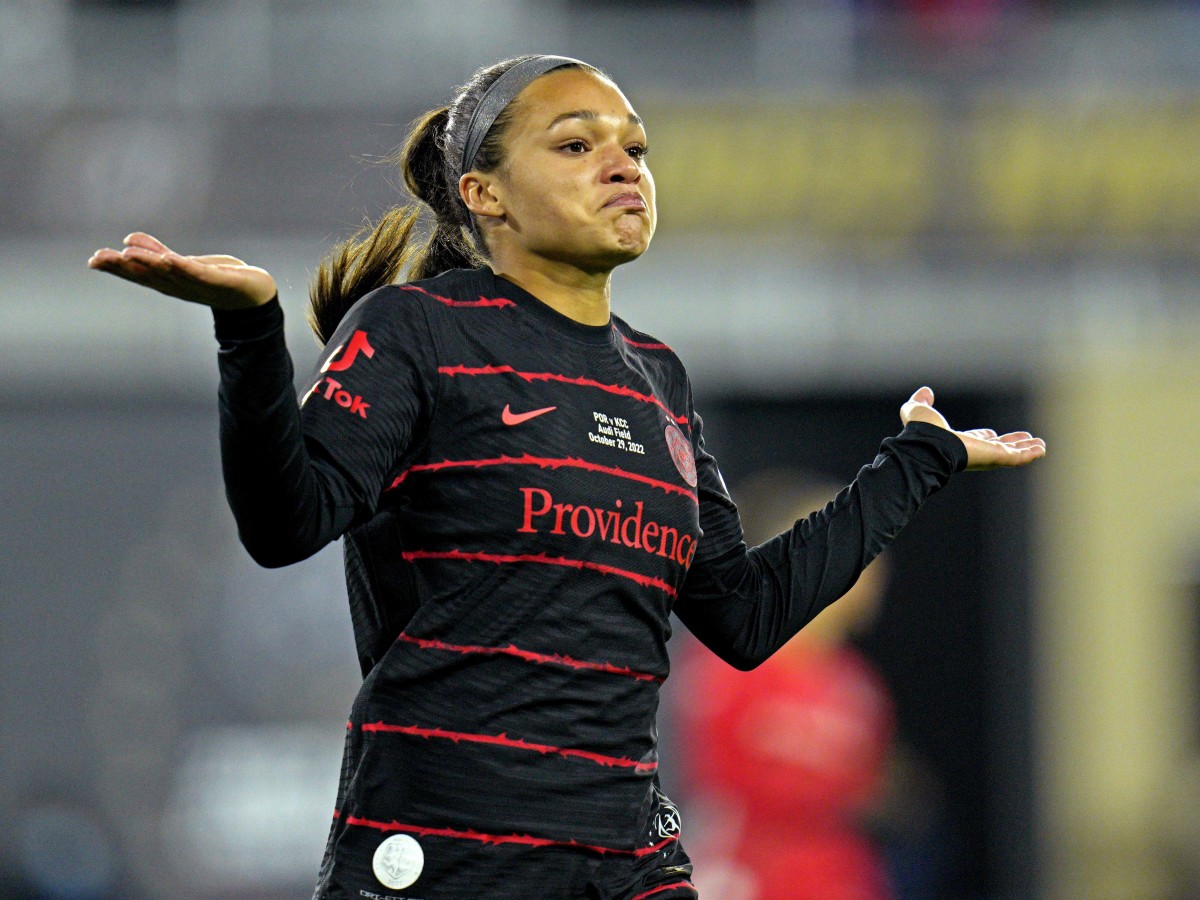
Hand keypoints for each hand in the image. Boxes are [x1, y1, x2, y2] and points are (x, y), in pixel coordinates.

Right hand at [87, 232, 276, 310]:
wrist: (254, 294)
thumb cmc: (216, 278)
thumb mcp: (183, 263)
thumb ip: (156, 252)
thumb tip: (127, 239)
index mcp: (168, 282)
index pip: (138, 274)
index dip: (115, 268)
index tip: (93, 260)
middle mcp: (179, 286)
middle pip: (147, 275)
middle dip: (123, 267)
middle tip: (99, 258)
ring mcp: (198, 285)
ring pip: (168, 273)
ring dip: (148, 264)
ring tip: (127, 254)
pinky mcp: (218, 281)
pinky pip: (197, 273)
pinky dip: (181, 267)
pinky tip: (168, 259)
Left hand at [900, 386, 1045, 470]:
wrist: (927, 444)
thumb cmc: (922, 431)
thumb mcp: (918, 410)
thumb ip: (920, 402)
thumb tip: (925, 391)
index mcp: (957, 441)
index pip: (975, 439)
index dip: (984, 436)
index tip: (992, 434)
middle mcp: (973, 450)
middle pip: (997, 447)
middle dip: (1011, 444)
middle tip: (1026, 439)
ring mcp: (986, 456)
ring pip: (1010, 453)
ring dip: (1026, 449)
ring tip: (1041, 445)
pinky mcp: (996, 458)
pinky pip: (1017, 458)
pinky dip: (1030, 454)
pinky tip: (1041, 449)